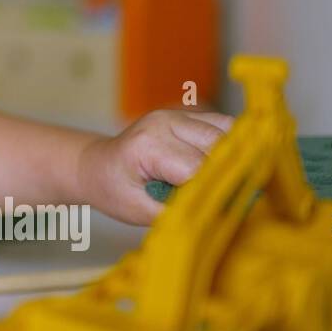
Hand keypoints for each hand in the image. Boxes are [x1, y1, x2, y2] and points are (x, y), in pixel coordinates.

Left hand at [77, 109, 233, 224]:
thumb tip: (218, 216)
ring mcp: (178, 114)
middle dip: (230, 174)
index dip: (217, 191)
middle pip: (220, 146)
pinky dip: (231, 146)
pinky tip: (223, 166)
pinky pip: (224, 126)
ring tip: (225, 182)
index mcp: (149, 144)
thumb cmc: (112, 190)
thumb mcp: (138, 211)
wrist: (96, 165)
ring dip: (234, 158)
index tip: (227, 211)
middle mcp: (165, 122)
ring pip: (229, 131)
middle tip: (232, 201)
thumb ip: (176, 213)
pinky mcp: (188, 115)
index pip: (199, 168)